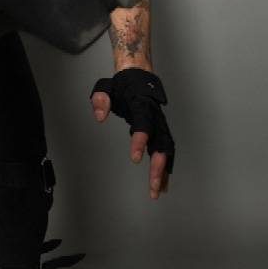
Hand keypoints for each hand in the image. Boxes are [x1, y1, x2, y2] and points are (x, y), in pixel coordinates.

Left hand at [90, 69, 174, 200]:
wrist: (138, 77)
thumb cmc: (121, 85)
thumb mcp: (104, 86)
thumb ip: (100, 99)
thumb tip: (100, 117)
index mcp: (141, 104)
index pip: (143, 122)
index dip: (141, 140)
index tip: (135, 159)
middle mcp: (155, 115)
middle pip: (162, 142)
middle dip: (159, 166)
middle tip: (153, 186)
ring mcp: (160, 124)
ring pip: (167, 150)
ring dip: (164, 172)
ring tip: (158, 191)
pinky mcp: (160, 130)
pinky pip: (166, 151)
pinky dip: (166, 168)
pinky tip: (164, 185)